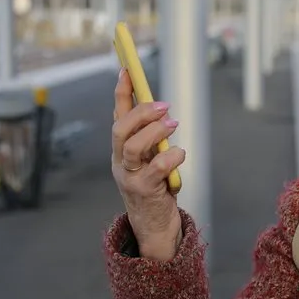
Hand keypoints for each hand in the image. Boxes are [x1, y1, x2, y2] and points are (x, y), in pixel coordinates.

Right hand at [111, 68, 184, 261]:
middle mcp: (120, 162)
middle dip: (140, 112)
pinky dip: (171, 156)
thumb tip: (160, 110)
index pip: (118, 116)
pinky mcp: (143, 191)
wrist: (154, 227)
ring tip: (173, 123)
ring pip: (133, 146)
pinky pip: (156, 168)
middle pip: (121, 129)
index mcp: (121, 151)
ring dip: (154, 131)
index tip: (128, 70)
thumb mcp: (150, 160)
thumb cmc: (156, 189)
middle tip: (164, 105)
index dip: (122, 93)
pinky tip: (180, 154)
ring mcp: (129, 177)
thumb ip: (151, 140)